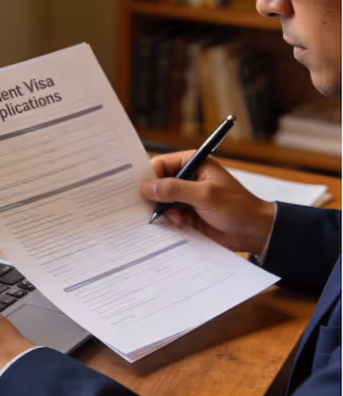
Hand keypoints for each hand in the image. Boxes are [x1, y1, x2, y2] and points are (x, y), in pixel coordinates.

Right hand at [140, 151, 275, 254]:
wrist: (253, 231)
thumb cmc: (237, 207)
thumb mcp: (204, 195)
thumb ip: (175, 190)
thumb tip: (147, 187)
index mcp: (194, 164)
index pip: (161, 164)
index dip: (150, 176)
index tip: (141, 191)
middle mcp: (188, 178)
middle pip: (158, 183)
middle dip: (155, 196)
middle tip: (153, 207)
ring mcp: (187, 197)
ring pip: (162, 201)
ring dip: (164, 210)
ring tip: (177, 217)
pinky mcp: (187, 213)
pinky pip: (169, 215)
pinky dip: (170, 220)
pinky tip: (182, 223)